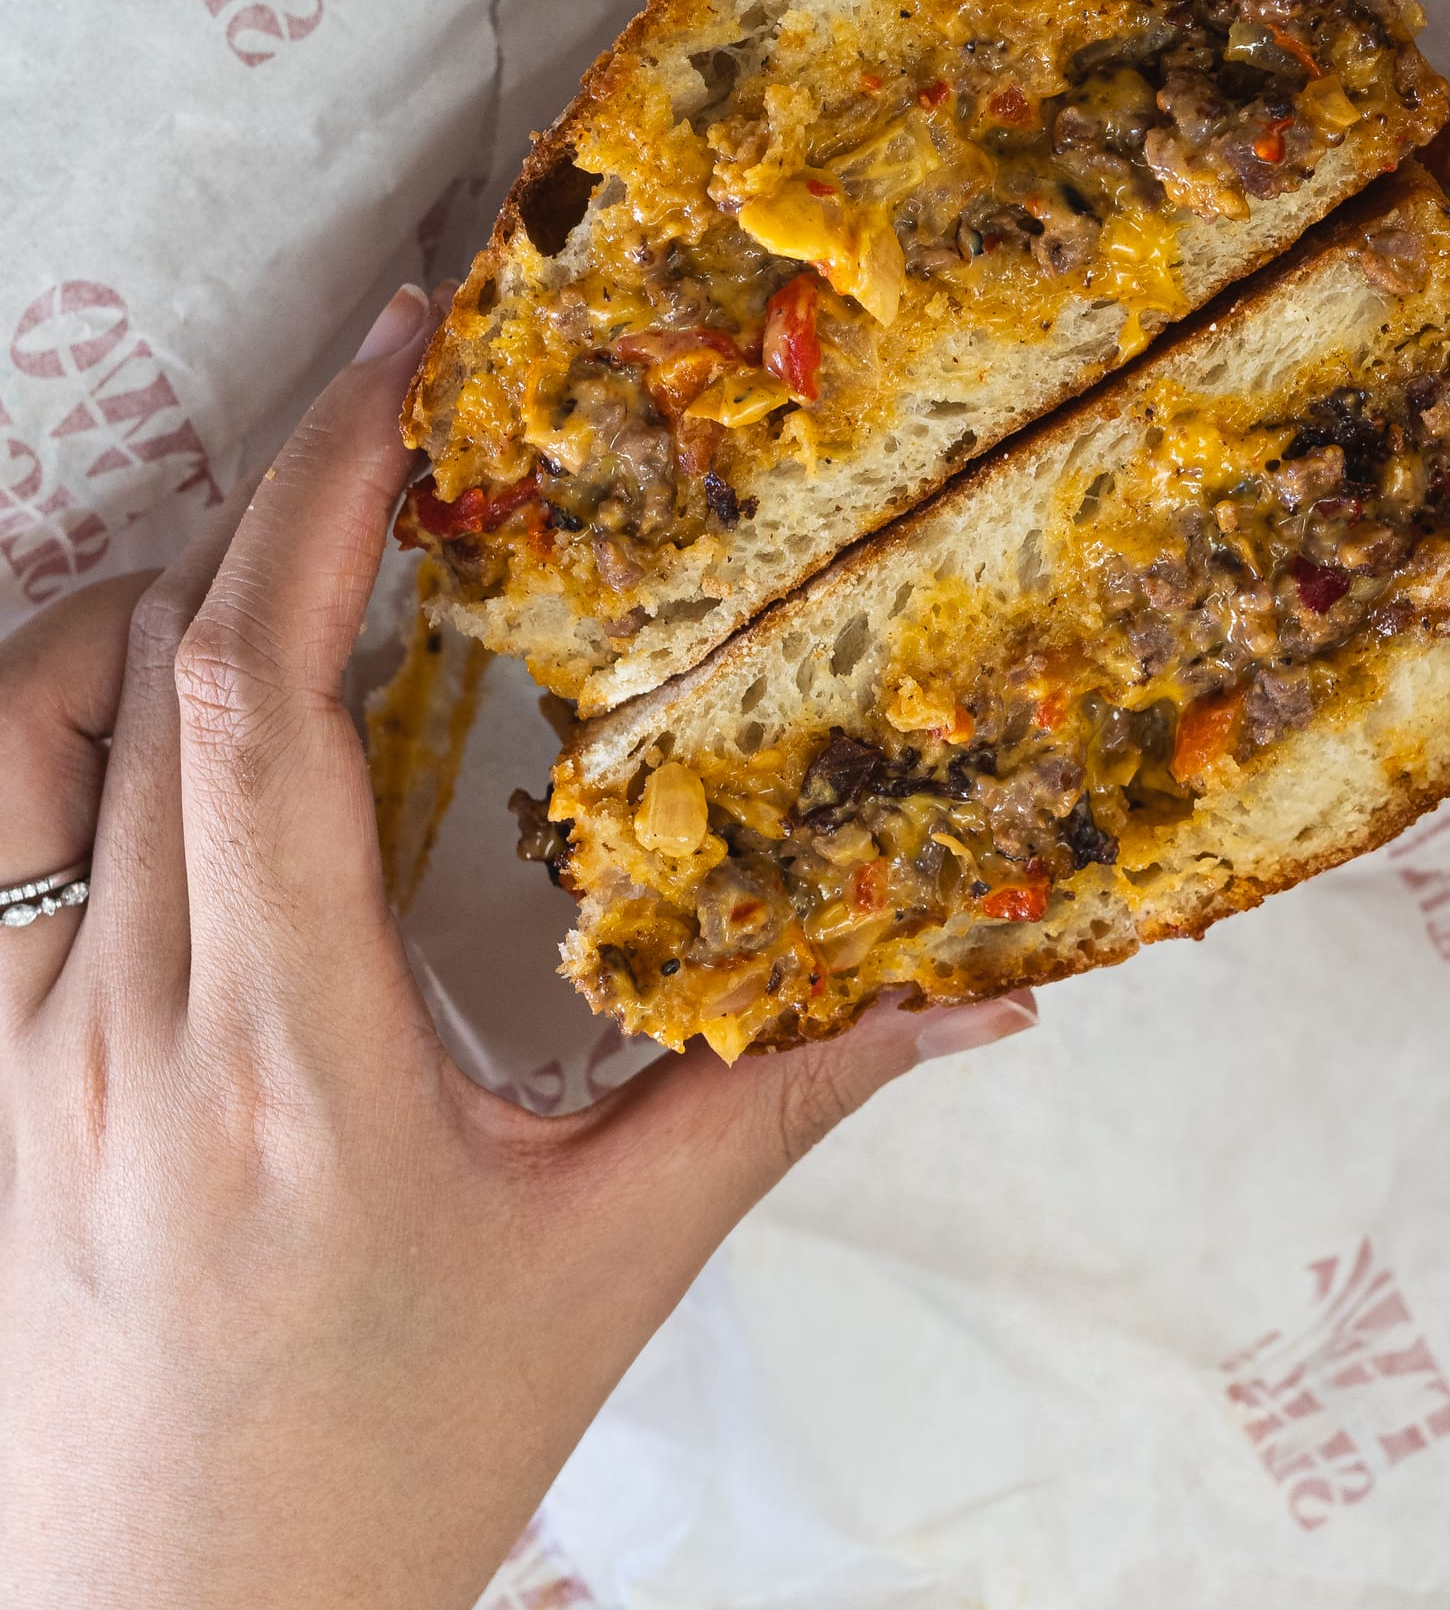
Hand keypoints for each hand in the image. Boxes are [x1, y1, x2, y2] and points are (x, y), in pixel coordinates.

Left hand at [0, 286, 1033, 1609]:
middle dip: (273, 484)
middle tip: (388, 373)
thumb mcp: (610, 1271)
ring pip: (19, 729)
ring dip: (138, 587)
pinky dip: (56, 707)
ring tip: (275, 535)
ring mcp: (14, 1056)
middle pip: (152, 671)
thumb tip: (978, 991)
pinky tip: (159, 707)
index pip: (257, 709)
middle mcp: (123, 1034)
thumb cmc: (390, 1468)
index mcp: (292, 1067)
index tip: (403, 355)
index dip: (323, 497)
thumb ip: (785, 1093)